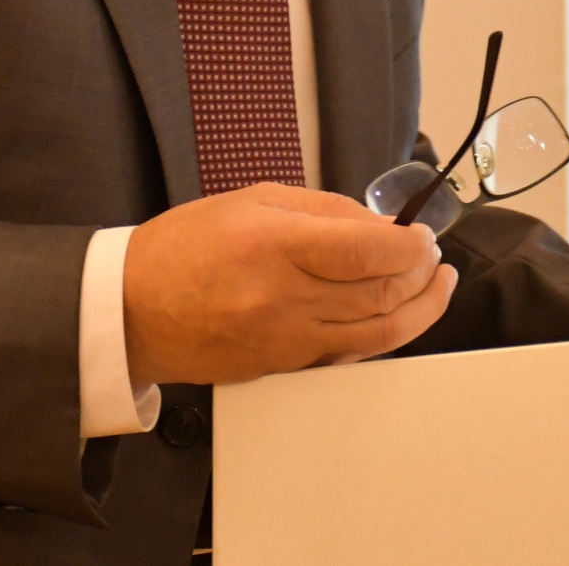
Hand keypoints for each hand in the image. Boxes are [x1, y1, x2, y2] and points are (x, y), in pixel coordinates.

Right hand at [121, 182, 455, 386]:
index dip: (409, 244)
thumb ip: (324, 210)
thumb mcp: (253, 201)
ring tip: (437, 287)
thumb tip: (380, 223)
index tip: (423, 234)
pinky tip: (398, 315)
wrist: (132, 310)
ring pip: (375, 333)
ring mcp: (284, 340)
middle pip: (380, 293)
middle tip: (434, 257)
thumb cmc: (185, 247)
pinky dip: (382, 336)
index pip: (367, 249)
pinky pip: (348, 355)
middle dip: (421, 274)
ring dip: (419, 310)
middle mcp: (283, 297)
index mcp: (274, 245)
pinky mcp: (283, 368)